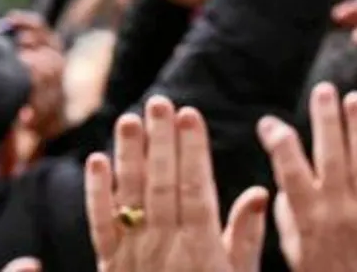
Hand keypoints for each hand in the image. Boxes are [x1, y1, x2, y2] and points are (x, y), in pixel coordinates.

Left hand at [85, 97, 269, 271]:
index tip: (190, 114)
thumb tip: (259, 193)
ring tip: (129, 119)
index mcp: (201, 249)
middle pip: (162, 184)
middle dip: (161, 140)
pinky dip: (97, 192)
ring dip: (129, 155)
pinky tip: (97, 162)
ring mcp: (133, 257)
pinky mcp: (109, 266)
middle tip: (159, 102)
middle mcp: (165, 248)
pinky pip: (100, 225)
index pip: (196, 188)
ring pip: (130, 197)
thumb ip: (247, 239)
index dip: (192, 149)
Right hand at [259, 84, 356, 271]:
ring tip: (356, 98)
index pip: (288, 169)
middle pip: (330, 155)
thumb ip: (287, 213)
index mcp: (307, 214)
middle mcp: (337, 208)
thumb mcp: (293, 248)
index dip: (277, 141)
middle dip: (325, 119)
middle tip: (323, 89)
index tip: (269, 121)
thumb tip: (281, 182)